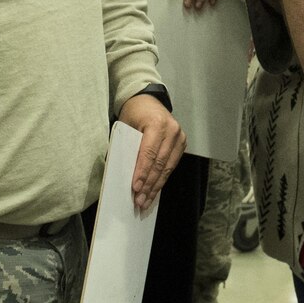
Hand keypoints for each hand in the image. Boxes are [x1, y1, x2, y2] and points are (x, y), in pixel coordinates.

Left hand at [117, 93, 186, 211]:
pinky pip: (172, 165)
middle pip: (160, 163)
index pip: (149, 153)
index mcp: (156, 123)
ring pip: (167, 167)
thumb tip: (121, 173)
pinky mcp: (182, 144)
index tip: (135, 188)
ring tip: (146, 201)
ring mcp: (179, 137)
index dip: (143, 172)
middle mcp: (172, 130)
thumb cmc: (134, 114)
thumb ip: (126, 147)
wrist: (147, 101)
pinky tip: (154, 191)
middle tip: (139, 200)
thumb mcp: (126, 126)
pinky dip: (162, 179)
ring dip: (156, 186)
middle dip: (149, 184)